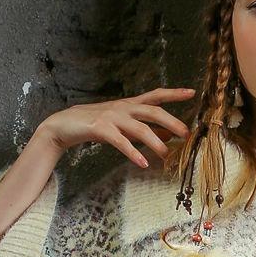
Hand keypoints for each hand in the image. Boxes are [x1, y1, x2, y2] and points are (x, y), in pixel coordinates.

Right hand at [39, 87, 195, 168]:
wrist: (64, 125)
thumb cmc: (96, 125)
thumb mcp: (123, 126)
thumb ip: (145, 130)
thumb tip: (168, 135)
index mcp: (129, 104)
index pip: (155, 95)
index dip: (173, 93)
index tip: (192, 93)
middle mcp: (123, 107)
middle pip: (153, 111)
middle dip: (171, 121)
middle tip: (187, 133)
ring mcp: (112, 116)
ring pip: (139, 128)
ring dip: (155, 143)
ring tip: (166, 156)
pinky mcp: (100, 128)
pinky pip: (121, 142)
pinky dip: (133, 153)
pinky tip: (143, 163)